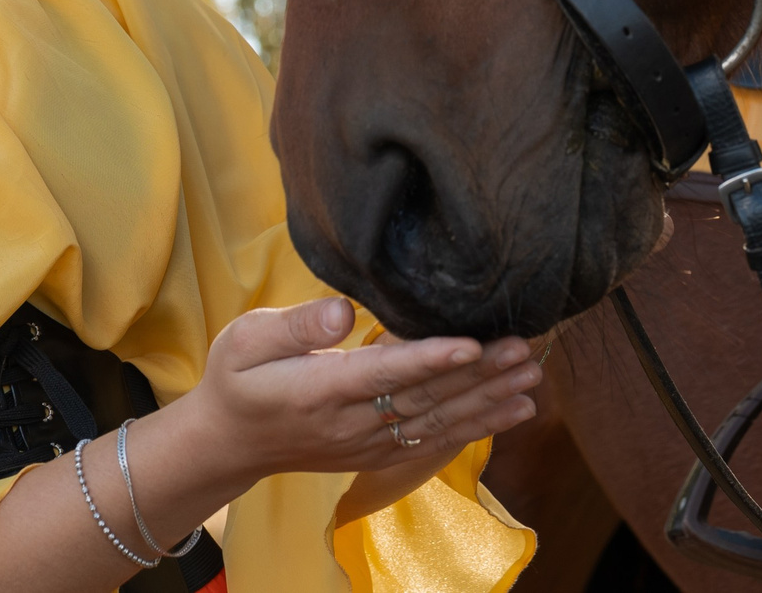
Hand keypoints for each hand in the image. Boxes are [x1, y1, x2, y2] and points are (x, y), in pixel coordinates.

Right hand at [0, 301, 541, 592]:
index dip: (430, 359)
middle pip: (427, 398)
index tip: (472, 342)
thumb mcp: (245, 339)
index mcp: (322, 391)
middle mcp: (354, 423)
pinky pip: (436, 440)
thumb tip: (341, 310)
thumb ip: (294, 326)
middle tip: (527, 349)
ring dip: (489, 401)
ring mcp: (370, 442)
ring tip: (532, 379)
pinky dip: (477, 426)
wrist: (229, 442)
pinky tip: (510, 412)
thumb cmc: (238, 379)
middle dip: (480, 375)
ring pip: (440, 421)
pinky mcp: (380, 451)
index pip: (385, 374)